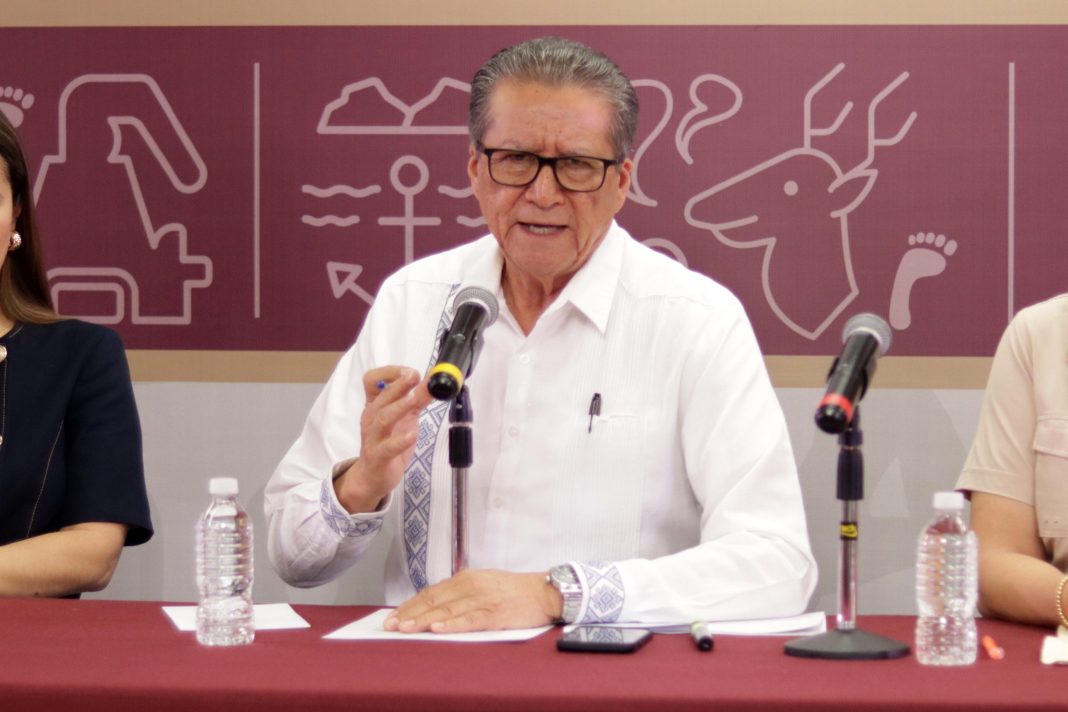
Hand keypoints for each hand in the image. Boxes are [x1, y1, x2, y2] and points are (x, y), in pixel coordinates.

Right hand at [333, 366, 433, 512]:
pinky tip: (412, 435)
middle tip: (414, 376)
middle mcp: (371, 417)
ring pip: (383, 418)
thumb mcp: (405, 417)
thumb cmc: (388, 441)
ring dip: (399, 407)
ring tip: (413, 400)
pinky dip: (400, 441)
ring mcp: (373, 437)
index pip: (371, 380)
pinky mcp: (378, 456)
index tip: (409, 371)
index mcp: (375, 404)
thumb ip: (418, 399)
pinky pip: (387, 447)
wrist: (373, 475)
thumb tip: (434, 380)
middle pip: (381, 396)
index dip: (389, 372)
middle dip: (398, 385)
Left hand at [384, 569, 561, 632]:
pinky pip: (470, 620)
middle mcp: (471, 585)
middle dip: (410, 614)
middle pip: (434, 601)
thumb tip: (432, 607)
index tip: (393, 616)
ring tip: (405, 628)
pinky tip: (438, 630)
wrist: (544, 592)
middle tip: (390, 625)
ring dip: (424, 620)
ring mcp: (483, 599)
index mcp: (466, 578)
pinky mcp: (495, 613)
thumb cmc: (513, 591)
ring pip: (447, 611)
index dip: (410, 605)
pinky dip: (452, 625)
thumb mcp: (482, 585)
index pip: (431, 592)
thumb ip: (459, 593)